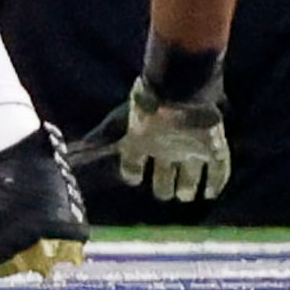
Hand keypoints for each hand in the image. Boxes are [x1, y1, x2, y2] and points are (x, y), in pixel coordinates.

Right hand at [65, 76, 230, 202]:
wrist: (181, 92)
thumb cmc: (149, 109)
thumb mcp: (118, 128)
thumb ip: (96, 144)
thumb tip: (70, 156)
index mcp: (144, 141)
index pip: (134, 161)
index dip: (132, 171)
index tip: (132, 180)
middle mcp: (167, 146)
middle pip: (165, 171)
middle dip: (164, 185)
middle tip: (164, 196)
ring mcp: (191, 147)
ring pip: (191, 173)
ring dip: (189, 186)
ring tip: (186, 196)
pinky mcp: (213, 146)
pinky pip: (219, 169)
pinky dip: (217, 182)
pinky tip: (213, 192)